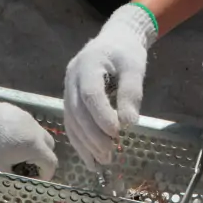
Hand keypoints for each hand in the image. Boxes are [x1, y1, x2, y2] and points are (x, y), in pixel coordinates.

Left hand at [0, 96, 58, 180]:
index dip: (46, 174)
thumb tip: (15, 179)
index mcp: (35, 146)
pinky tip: (2, 135)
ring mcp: (23, 115)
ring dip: (30, 141)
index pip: (51, 162)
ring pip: (34, 130)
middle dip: (42, 156)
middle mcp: (33, 128)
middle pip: (48, 144)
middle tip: (28, 164)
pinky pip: (19, 120)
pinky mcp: (10, 107)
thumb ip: (12, 177)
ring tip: (14, 149)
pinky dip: (17, 130)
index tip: (36, 180)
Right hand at [64, 4, 157, 169]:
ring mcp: (67, 90)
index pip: (90, 94)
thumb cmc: (126, 52)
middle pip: (77, 111)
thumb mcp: (135, 67)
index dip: (101, 115)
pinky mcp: (69, 101)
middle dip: (92, 135)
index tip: (117, 132)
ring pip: (71, 121)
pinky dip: (80, 143)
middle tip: (109, 154)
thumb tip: (129, 123)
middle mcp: (71, 78)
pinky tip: (90, 159)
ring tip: (101, 162)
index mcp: (87, 64)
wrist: (114, 40)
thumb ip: (131, 93)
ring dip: (85, 144)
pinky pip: (71, 124)